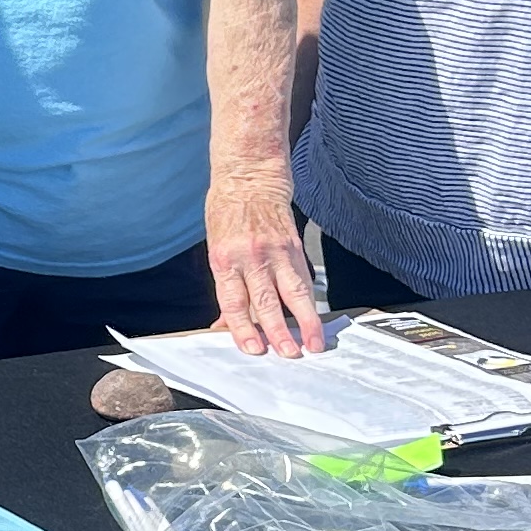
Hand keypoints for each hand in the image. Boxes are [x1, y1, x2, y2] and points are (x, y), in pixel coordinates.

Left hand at [202, 178, 325, 357]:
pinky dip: (309, 301)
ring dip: (306, 321)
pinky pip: (303, 278)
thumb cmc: (227, 213)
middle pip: (266, 301)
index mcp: (225, 259)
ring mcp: (276, 251)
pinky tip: (315, 318)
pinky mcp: (294, 246)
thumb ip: (225, 287)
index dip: (243, 328)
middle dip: (279, 331)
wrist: (250, 177)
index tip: (254, 349)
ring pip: (294, 292)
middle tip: (289, 354)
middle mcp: (251, 257)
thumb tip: (227, 324)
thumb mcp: (215, 250)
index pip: (235, 301)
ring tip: (315, 342)